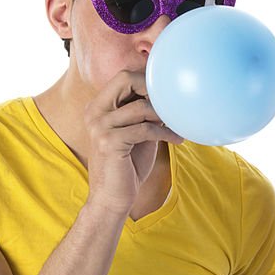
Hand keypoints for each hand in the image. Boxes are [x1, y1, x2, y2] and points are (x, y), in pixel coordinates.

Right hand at [83, 70, 181, 215]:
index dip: (148, 79)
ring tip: (179, 126)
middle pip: (125, 79)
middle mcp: (95, 112)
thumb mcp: (137, 132)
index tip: (168, 92)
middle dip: (152, 88)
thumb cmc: (128, 165)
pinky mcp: (109, 142)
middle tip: (171, 102)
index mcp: (99, 107)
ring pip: (141, 107)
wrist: (112, 198)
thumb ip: (144, 112)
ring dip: (165, 116)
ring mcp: (99, 126)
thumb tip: (168, 93)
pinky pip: (145, 129)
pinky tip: (177, 140)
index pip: (123, 77)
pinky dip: (165, 133)